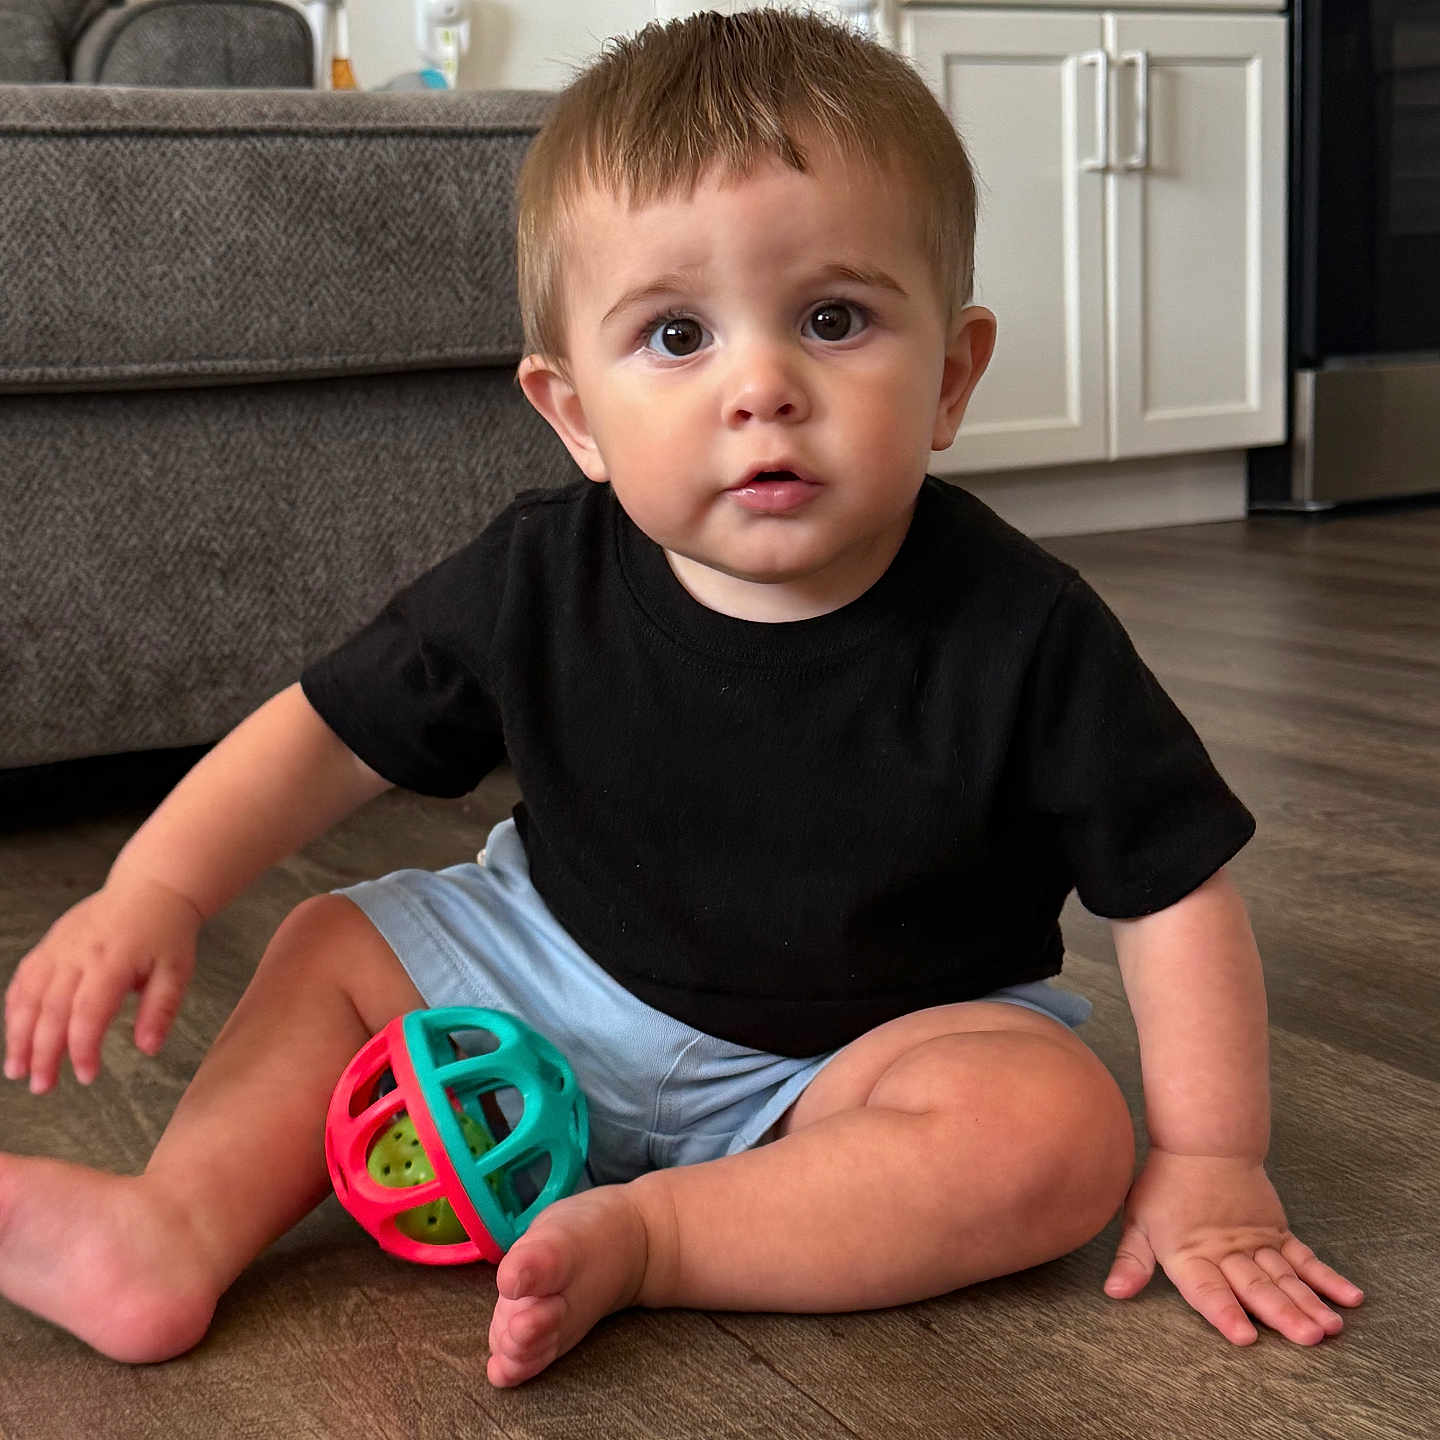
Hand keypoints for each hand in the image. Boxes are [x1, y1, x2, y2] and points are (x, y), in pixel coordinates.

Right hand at [4, 876, 202, 1093]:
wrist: (152, 889)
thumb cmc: (166, 933)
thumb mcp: (177, 970)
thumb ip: (162, 1009)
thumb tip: (149, 1048)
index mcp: (113, 960)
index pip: (89, 1012)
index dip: (82, 1048)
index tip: (86, 1076)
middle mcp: (79, 953)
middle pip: (51, 1009)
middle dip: (43, 1052)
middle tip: (42, 1086)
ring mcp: (59, 947)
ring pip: (28, 995)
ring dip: (18, 1035)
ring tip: (16, 1070)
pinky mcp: (49, 944)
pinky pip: (24, 978)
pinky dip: (15, 1008)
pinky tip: (14, 1034)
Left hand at [1103, 1148, 1363, 1345]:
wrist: (1202, 1142)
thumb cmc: (1164, 1186)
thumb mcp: (1138, 1221)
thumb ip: (1132, 1261)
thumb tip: (1114, 1292)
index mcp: (1189, 1252)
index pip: (1207, 1288)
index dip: (1225, 1312)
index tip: (1245, 1338)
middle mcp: (1226, 1251)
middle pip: (1256, 1285)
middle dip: (1282, 1314)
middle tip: (1307, 1338)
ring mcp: (1256, 1241)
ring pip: (1285, 1275)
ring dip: (1309, 1302)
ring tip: (1330, 1327)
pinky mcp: (1277, 1232)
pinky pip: (1305, 1258)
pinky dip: (1327, 1278)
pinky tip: (1349, 1297)